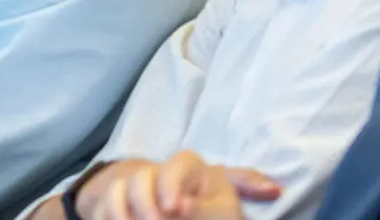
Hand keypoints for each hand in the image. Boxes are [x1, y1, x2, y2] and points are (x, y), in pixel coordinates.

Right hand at [80, 153, 279, 219]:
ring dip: (124, 211)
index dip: (172, 184)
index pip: (177, 165)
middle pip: (142, 178)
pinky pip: (104, 207)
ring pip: (120, 191)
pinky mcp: (110, 200)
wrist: (157, 192)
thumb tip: (275, 189)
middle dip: (147, 205)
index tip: (176, 208)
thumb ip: (244, 181)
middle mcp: (155, 170)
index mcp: (187, 166)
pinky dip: (109, 216)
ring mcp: (129, 184)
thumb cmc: (198, 190)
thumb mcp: (223, 185)